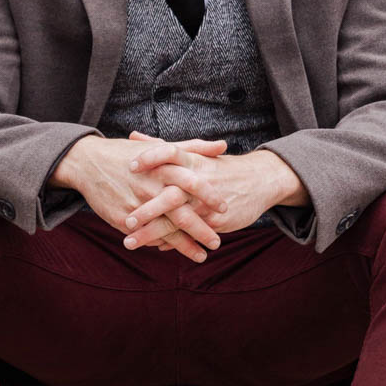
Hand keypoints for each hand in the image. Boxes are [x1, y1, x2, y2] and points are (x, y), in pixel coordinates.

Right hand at [49, 133, 227, 261]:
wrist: (88, 162)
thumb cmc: (128, 153)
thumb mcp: (160, 147)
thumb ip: (193, 148)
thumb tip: (223, 145)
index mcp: (162, 168)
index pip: (192, 183)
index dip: (210, 196)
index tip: (225, 208)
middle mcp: (150, 188)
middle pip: (181, 213)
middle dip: (201, 230)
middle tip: (217, 243)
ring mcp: (136, 206)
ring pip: (165, 231)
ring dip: (185, 246)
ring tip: (202, 256)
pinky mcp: (122, 219)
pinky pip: (146, 236)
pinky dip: (162, 244)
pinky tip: (175, 250)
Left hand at [124, 143, 307, 249]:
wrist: (260, 180)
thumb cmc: (219, 166)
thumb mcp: (193, 153)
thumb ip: (160, 146)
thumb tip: (132, 137)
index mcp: (192, 160)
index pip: (169, 152)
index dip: (150, 158)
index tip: (130, 167)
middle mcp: (198, 181)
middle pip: (170, 194)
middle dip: (146, 210)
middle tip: (125, 221)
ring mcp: (206, 203)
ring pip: (177, 220)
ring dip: (152, 233)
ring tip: (129, 242)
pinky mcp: (215, 220)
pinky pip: (191, 233)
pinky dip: (173, 242)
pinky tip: (156, 248)